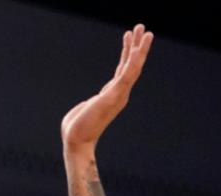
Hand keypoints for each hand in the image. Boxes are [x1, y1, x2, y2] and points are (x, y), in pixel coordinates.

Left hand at [61, 24, 153, 153]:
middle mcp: (119, 93)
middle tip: (141, 27)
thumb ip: (90, 103)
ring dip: (139, 48)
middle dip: (136, 45)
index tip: (128, 37)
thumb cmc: (76, 128)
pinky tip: (137, 48)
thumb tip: (89, 104)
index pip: (122, 70)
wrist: (76, 141)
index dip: (126, 53)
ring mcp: (118, 94)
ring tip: (144, 31)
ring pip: (133, 67)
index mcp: (112, 94)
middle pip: (131, 65)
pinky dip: (133, 60)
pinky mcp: (113, 96)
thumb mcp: (85, 109)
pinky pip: (127, 74)